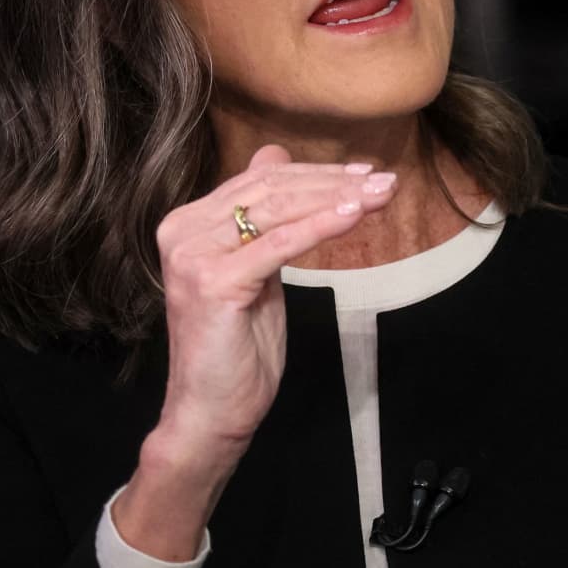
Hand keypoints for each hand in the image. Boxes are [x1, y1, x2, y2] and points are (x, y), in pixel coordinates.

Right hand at [154, 143, 398, 450]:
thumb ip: (263, 219)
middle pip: (270, 190)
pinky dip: (320, 227)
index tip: (365, 173)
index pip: (259, 181)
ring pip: (277, 211)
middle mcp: (182, 230)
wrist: (210, 410)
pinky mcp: (212, 281)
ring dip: (335, 198)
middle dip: (333, 182)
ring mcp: (193, 254)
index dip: (316, 173)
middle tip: (384, 181)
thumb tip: (275, 157)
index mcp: (189, 223)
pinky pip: (277, 246)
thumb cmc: (237, 348)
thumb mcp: (256, 270)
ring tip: (379, 194)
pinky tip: (353, 215)